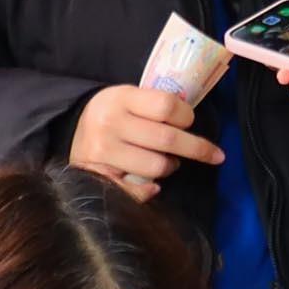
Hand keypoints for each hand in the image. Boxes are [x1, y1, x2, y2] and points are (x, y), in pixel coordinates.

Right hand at [69, 84, 225, 199]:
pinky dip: (150, 190)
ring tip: (166, 162)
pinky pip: (136, 189)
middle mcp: (109, 122)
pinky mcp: (98, 175)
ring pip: (157, 166)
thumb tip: (194, 123)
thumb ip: (157, 105)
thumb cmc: (114, 115)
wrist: (75, 133)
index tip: (190, 121)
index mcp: (121, 98)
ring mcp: (102, 150)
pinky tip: (153, 185)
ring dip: (170, 166)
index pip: (167, 106)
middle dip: (197, 148)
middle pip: (167, 139)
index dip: (187, 116)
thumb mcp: (131, 99)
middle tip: (213, 154)